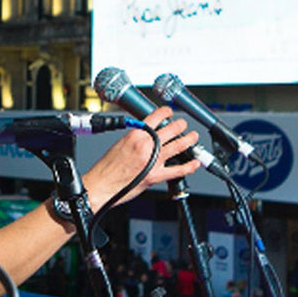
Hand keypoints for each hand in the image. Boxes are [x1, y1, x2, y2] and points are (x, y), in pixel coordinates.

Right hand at [80, 106, 200, 209]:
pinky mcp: (156, 176)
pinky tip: (195, 163)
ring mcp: (153, 161)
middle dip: (181, 125)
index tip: (170, 112)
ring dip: (189, 140)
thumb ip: (136, 138)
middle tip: (184, 124)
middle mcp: (146, 145)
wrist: (102, 184)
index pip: (155, 117)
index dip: (166, 112)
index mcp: (136, 135)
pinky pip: (178, 170)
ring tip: (193, 136)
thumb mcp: (120, 144)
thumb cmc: (107, 167)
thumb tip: (147, 135)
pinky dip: (190, 166)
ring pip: (178, 146)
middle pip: (171, 129)